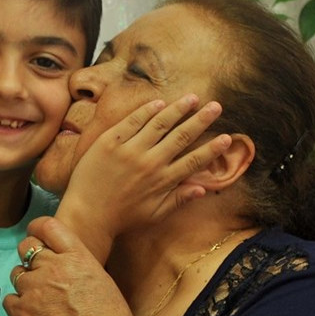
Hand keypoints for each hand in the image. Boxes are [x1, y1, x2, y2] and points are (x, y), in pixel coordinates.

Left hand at [3, 217, 138, 315]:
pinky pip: (9, 299)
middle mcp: (51, 267)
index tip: (37, 235)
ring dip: (25, 282)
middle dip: (29, 255)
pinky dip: (17, 305)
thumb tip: (73, 270)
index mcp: (77, 257)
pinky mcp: (20, 312)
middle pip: (26, 247)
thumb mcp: (104, 284)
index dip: (38, 229)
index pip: (48, 226)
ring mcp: (33, 289)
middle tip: (38, 271)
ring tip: (39, 300)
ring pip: (17, 274)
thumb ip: (82, 270)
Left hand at [55, 96, 229, 258]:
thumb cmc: (121, 217)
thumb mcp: (154, 214)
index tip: (228, 137)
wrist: (87, 214)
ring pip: (159, 123)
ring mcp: (129, 150)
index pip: (194, 161)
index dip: (212, 149)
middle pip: (181, 136)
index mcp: (162, 181)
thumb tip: (203, 188)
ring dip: (178, 109)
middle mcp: (149, 163)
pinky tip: (159, 102)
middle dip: (201, 120)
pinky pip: (132, 121)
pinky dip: (147, 111)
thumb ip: (179, 199)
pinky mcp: (110, 142)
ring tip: (192, 98)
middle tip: (216, 106)